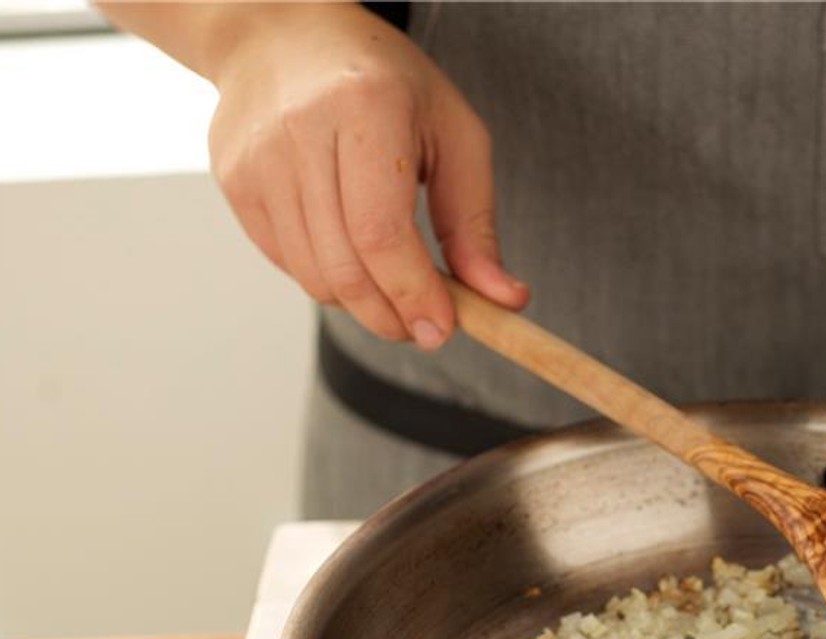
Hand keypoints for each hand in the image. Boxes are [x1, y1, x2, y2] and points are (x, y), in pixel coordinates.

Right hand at [207, 4, 526, 348]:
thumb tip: (503, 299)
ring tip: (393, 289)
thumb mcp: (453, 135)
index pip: (382, 234)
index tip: (442, 329)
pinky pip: (287, 262)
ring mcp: (258, 158)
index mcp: (366, 106)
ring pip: (313, 276)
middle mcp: (302, 130)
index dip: (413, 294)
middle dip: (391, 315)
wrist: (284, 34)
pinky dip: (327, 279)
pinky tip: (350, 253)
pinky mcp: (233, 181)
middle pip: (345, 266)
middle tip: (423, 326)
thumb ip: (475, 223)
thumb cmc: (384, 83)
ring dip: (362, 305)